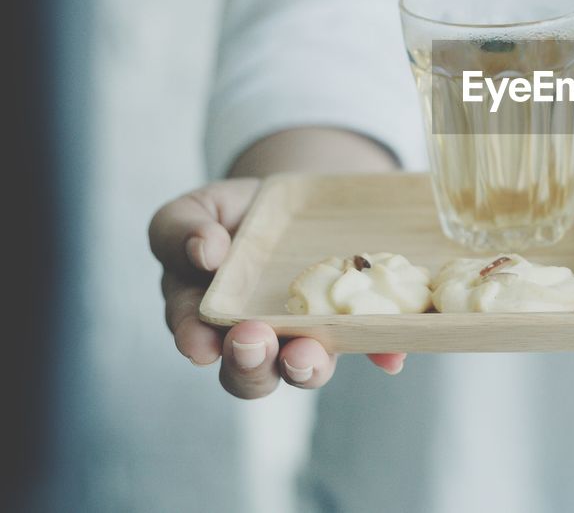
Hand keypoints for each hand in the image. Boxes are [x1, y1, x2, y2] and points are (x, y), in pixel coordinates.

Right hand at [149, 179, 405, 398]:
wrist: (292, 202)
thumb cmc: (232, 216)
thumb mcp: (198, 210)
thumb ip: (182, 229)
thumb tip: (203, 251)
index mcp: (207, 315)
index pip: (198, 338)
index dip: (198, 344)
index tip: (202, 344)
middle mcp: (258, 337)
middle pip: (250, 370)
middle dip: (252, 364)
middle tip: (257, 341)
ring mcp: (307, 334)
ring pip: (305, 367)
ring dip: (307, 367)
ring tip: (309, 355)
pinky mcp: (350, 323)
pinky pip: (368, 343)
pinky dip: (379, 351)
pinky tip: (390, 354)